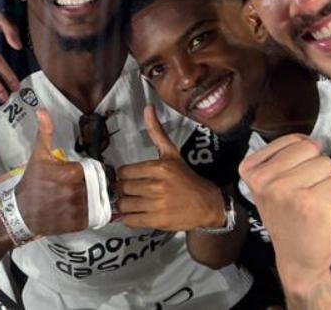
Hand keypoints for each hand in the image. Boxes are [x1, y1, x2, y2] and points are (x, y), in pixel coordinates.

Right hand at [14, 110, 88, 235]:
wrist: (20, 213)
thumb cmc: (31, 183)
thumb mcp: (38, 156)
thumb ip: (45, 132)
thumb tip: (42, 110)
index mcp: (72, 172)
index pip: (91, 168)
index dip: (83, 171)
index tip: (73, 174)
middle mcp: (78, 191)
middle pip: (94, 183)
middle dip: (87, 184)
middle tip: (72, 187)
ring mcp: (79, 209)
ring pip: (95, 198)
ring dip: (88, 198)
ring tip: (73, 198)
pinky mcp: (79, 224)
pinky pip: (93, 215)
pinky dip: (87, 212)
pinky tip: (73, 209)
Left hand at [117, 106, 226, 230]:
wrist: (207, 204)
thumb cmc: (186, 178)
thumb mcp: (172, 154)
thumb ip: (157, 132)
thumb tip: (147, 107)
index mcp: (159, 167)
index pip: (124, 172)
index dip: (124, 175)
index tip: (131, 178)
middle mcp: (157, 186)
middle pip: (123, 188)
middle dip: (124, 190)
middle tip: (132, 190)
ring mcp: (157, 205)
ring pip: (124, 204)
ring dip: (125, 204)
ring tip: (134, 202)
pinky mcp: (157, 221)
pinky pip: (130, 220)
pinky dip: (128, 217)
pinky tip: (136, 213)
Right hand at [240, 134, 330, 285]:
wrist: (297, 259)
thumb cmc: (288, 217)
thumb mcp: (270, 185)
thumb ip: (285, 157)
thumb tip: (315, 141)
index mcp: (251, 169)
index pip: (295, 140)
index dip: (303, 160)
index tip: (292, 182)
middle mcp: (265, 180)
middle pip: (312, 149)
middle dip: (316, 170)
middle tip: (306, 194)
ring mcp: (286, 192)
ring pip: (327, 165)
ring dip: (327, 185)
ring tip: (314, 203)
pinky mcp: (311, 205)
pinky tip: (323, 213)